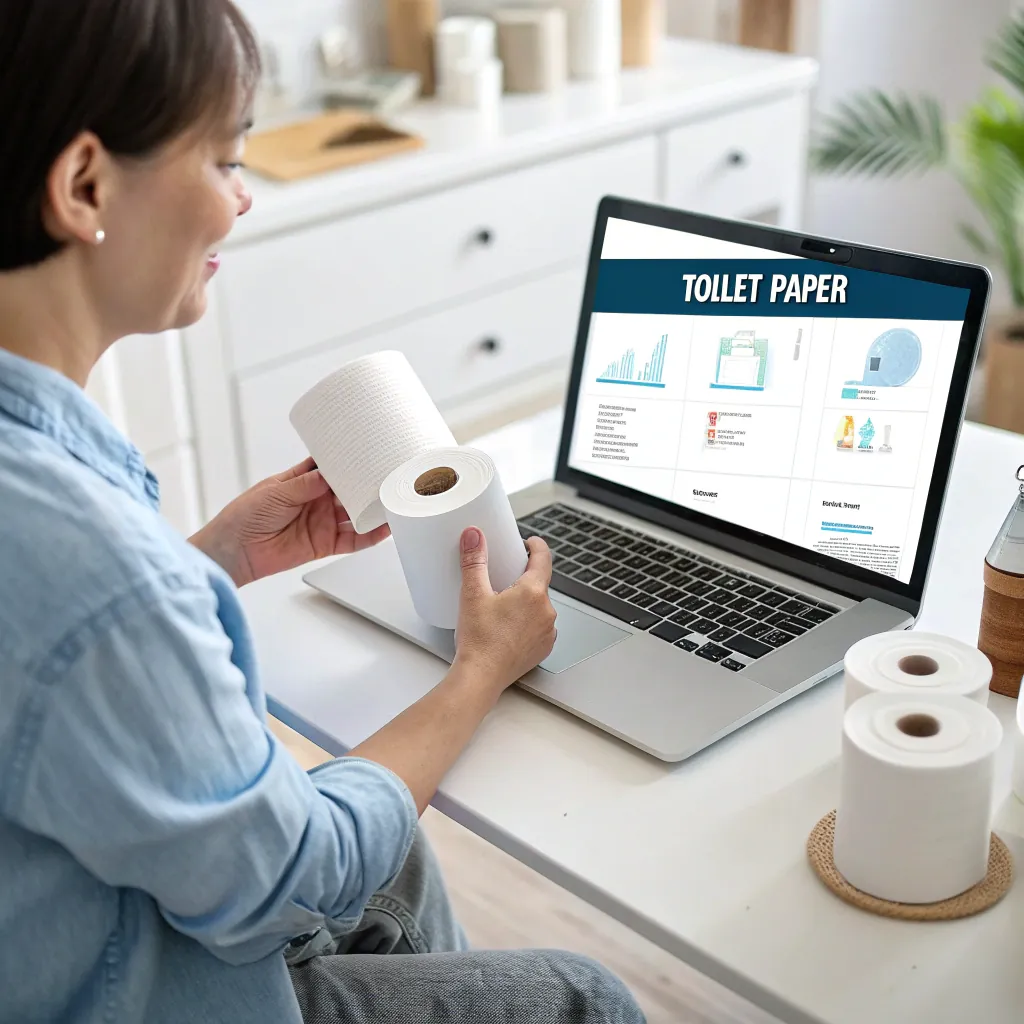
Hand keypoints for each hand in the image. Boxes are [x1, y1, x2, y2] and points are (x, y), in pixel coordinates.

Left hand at [189, 457, 390, 586]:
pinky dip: (370, 536)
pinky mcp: (325, 544)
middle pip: (349, 489)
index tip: (368, 451)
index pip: (332, 466)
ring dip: (373, 509)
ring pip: (356, 513)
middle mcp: (317, 499)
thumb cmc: (245, 515)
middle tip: (388, 475)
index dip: (348, 460)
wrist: (235, 551)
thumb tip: (330, 474)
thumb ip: (305, 484)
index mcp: (303, 480)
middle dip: (367, 483)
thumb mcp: (275, 492)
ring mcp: (323, 522)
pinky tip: (385, 529)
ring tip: (393, 499)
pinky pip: (353, 540)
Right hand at [453, 527, 556, 692]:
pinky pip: (539, 627)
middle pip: (539, 584)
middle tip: (503, 578)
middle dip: (523, 578)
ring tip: (503, 607)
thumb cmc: (478, 640)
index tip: (530, 542)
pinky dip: (527, 623)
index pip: (543, 558)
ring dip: (526, 602)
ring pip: (539, 607)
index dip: (536, 546)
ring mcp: (547, 632)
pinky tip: (509, 627)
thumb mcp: (472, 594)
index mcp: (533, 593)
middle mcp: (546, 612)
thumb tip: (474, 536)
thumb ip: (474, 560)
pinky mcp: (542, 649)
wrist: (480, 678)